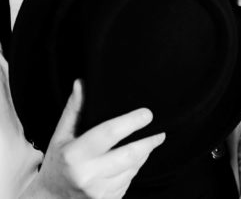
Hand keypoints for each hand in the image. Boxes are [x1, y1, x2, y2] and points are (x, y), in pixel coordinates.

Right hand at [23, 80, 164, 198]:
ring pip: (132, 169)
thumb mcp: (60, 135)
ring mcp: (99, 192)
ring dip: (143, 154)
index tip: (147, 114)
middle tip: (160, 132)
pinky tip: (134, 159)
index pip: (109, 133)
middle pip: (129, 155)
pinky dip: (134, 168)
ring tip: (149, 142)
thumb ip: (74, 109)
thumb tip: (81, 83)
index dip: (131, 122)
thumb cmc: (58, 161)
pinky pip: (129, 181)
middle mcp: (88, 175)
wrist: (51, 198)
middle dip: (148, 142)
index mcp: (75, 155)